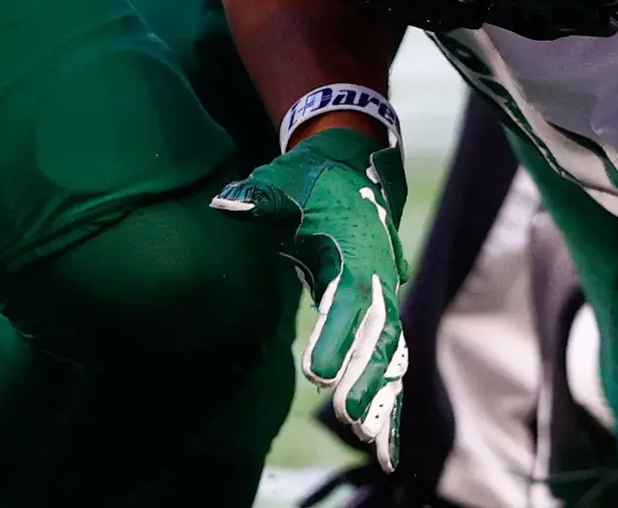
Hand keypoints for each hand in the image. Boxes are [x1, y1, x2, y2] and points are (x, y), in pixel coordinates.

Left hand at [213, 123, 409, 463]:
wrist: (354, 170)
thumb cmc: (312, 180)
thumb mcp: (285, 180)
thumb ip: (260, 196)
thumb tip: (227, 202)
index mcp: (357, 246)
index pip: (347, 298)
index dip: (336, 335)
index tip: (316, 373)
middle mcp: (379, 278)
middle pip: (378, 336)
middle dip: (365, 379)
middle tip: (348, 419)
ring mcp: (384, 300)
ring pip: (390, 357)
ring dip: (383, 400)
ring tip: (376, 446)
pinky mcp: (380, 317)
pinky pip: (389, 365)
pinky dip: (389, 404)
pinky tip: (384, 448)